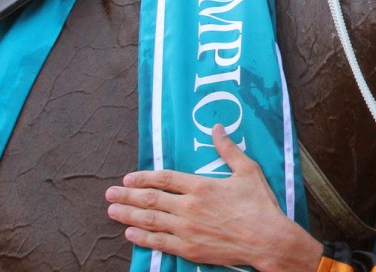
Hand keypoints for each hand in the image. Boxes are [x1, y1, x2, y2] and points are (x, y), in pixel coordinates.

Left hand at [105, 124, 321, 271]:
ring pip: (150, 220)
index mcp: (201, 186)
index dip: (144, 178)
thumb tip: (217, 128)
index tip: (128, 178)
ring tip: (112, 211)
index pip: (165, 179)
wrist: (267, 239)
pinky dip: (142, 237)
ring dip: (128, 215)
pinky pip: (159, 242)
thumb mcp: (248, 170)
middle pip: (151, 199)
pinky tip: (130, 233)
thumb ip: (228, 149)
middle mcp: (189, 207)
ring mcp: (186, 229)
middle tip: (109, 194)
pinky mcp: (189, 248)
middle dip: (127, 196)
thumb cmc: (259, 205)